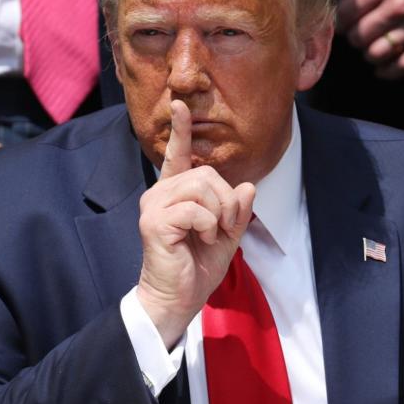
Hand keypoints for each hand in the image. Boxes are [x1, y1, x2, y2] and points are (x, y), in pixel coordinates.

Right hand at [136, 100, 255, 347]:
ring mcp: (154, 206)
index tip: (180, 105)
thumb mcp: (227, 235)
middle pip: (205, 173)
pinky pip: (196, 209)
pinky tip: (203, 238)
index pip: (176, 154)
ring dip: (219, 213)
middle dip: (227, 200)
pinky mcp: (154, 222)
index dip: (180, 129)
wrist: (178, 299)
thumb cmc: (197, 268)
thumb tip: (249, 186)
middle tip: (224, 227)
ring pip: (202, 186)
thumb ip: (238, 211)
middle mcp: (159, 194)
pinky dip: (209, 225)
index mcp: (174, 193)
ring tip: (214, 233)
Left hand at [332, 0, 403, 79]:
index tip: (342, 18)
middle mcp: (399, 6)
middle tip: (356, 31)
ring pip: (378, 53)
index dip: (339, 18)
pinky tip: (383, 66)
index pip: (346, 12)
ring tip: (369, 44)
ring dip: (368, 52)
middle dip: (353, 35)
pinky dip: (389, 70)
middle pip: (360, 35)